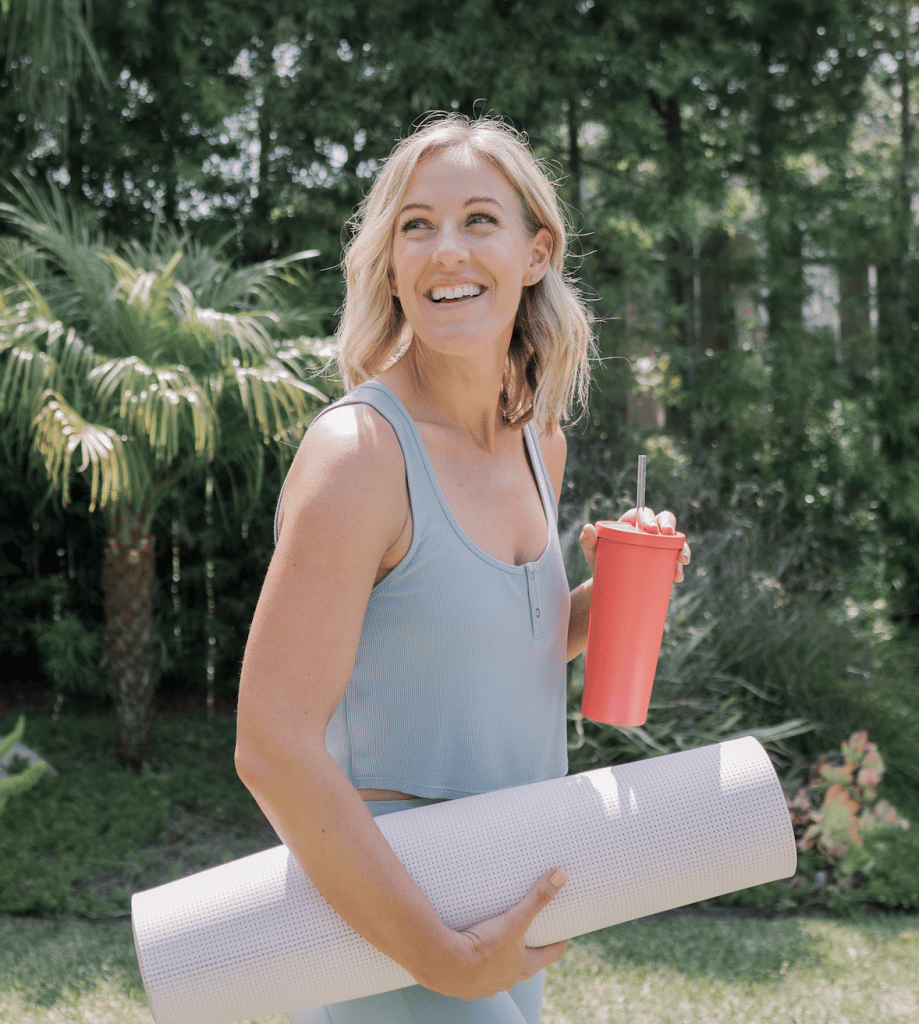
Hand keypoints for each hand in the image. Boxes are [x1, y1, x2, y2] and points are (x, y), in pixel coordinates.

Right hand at [421, 868, 568, 999]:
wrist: (445, 963)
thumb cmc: (483, 945)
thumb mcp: (515, 919)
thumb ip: (537, 898)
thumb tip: (560, 876)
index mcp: (523, 967)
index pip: (550, 955)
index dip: (558, 942)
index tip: (562, 932)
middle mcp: (506, 981)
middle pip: (524, 964)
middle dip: (526, 949)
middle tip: (527, 933)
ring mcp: (485, 986)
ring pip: (498, 972)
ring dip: (499, 960)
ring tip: (496, 941)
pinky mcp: (464, 986)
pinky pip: (473, 975)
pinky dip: (475, 965)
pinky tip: (468, 954)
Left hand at [579, 510, 690, 582]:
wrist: (605, 584)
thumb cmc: (599, 561)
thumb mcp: (592, 551)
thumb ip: (587, 540)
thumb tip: (588, 527)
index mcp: (631, 523)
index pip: (643, 512)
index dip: (649, 516)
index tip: (650, 528)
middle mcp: (647, 532)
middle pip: (664, 521)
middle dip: (670, 525)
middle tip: (668, 535)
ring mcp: (657, 546)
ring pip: (675, 541)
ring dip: (682, 548)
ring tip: (680, 561)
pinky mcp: (662, 562)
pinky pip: (674, 561)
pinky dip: (678, 568)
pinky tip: (678, 577)